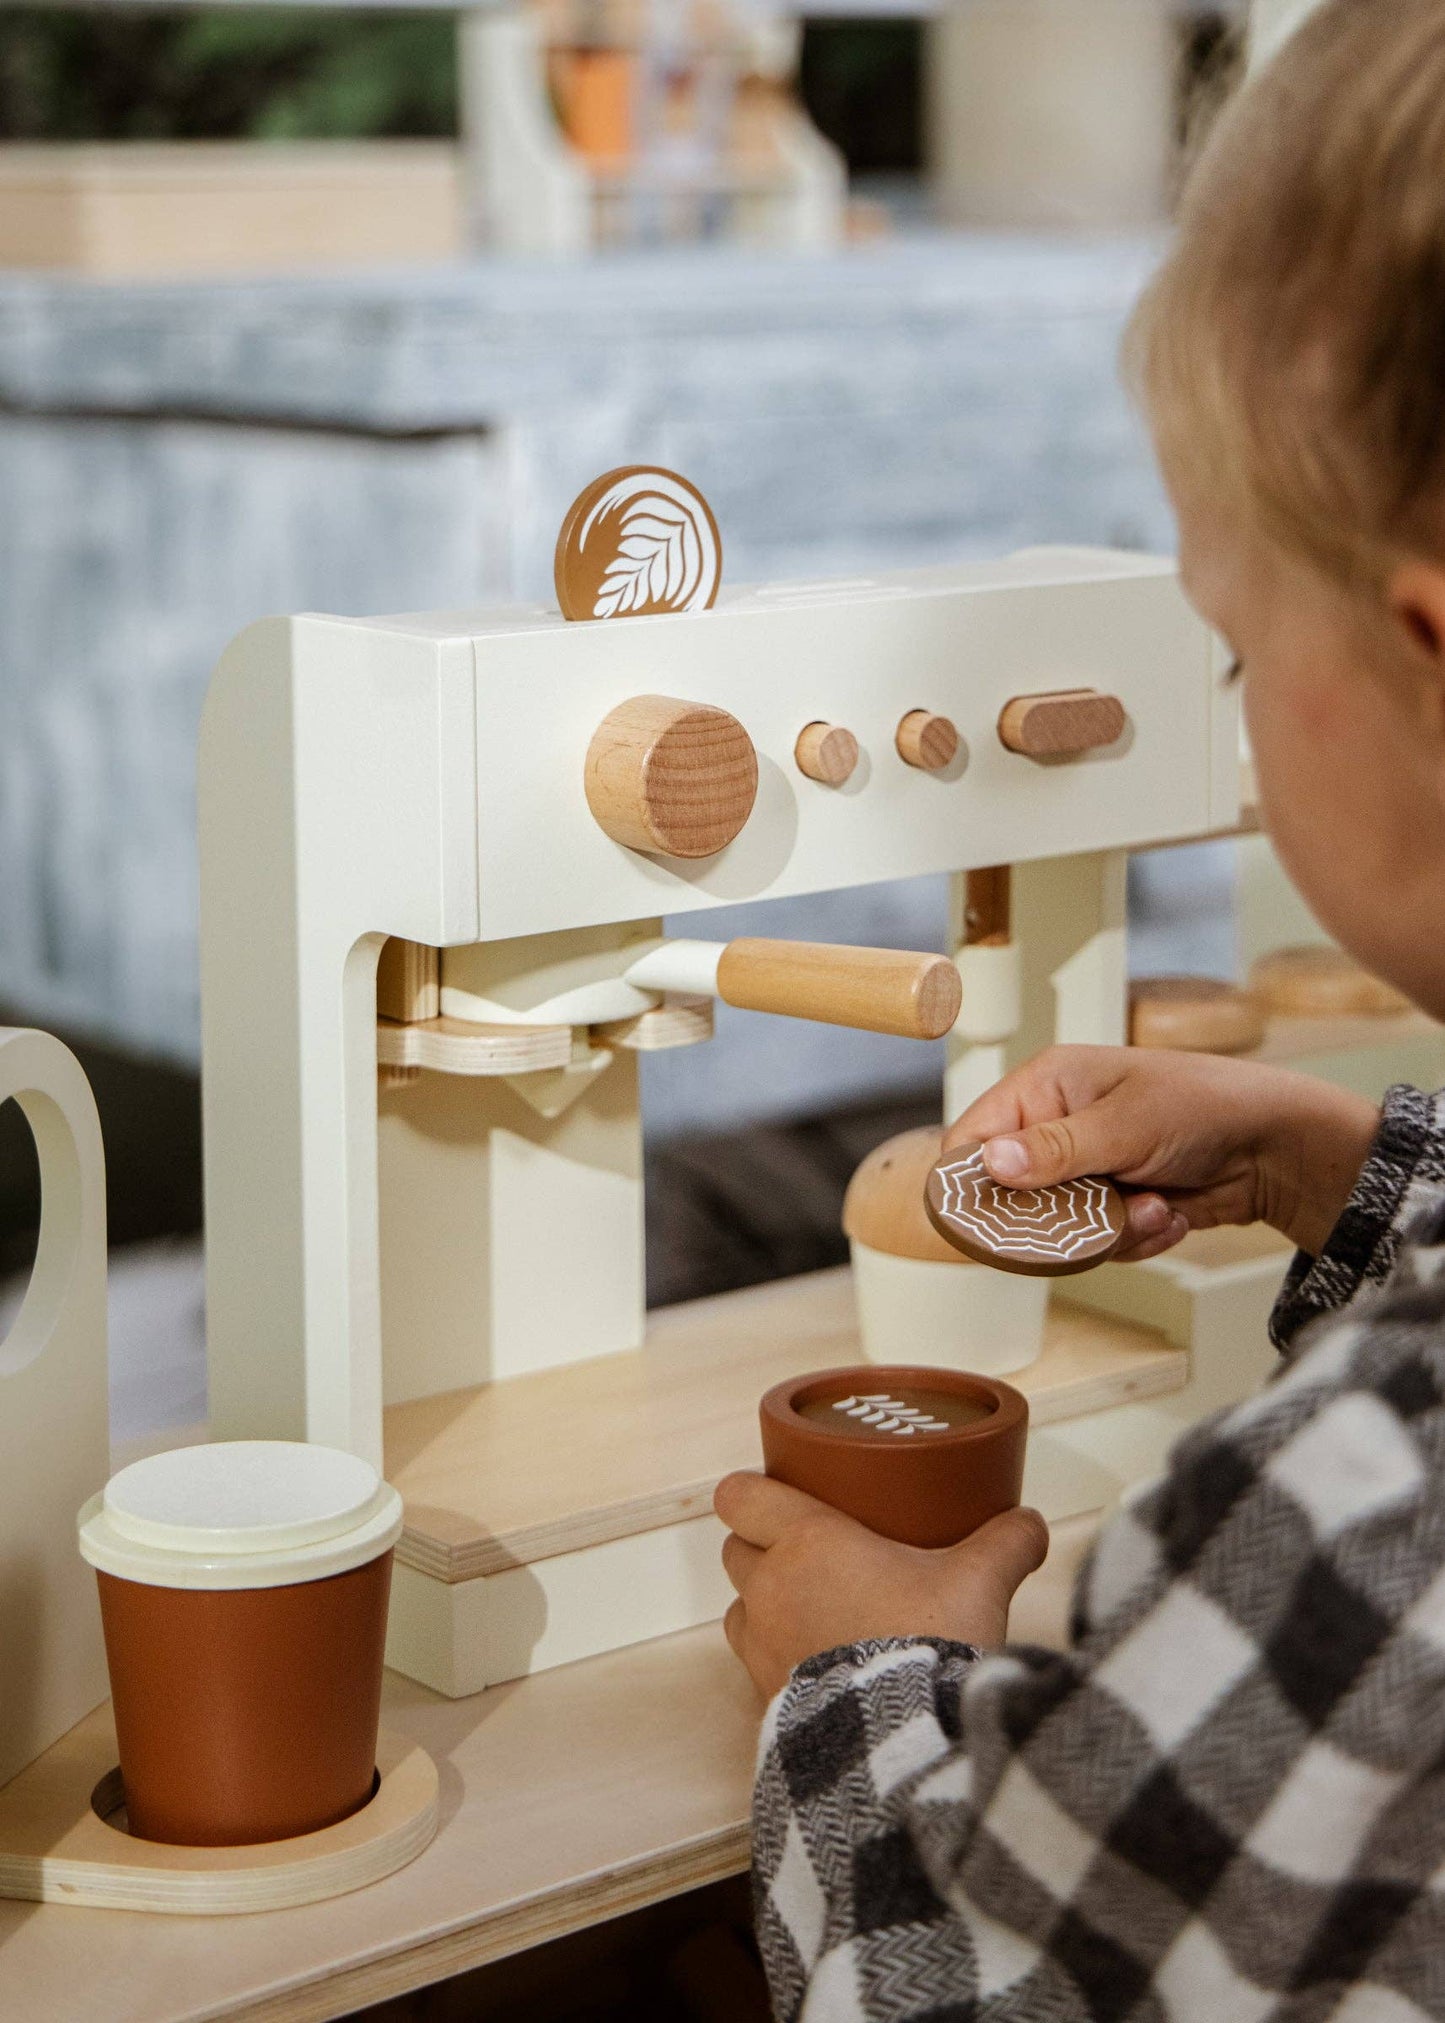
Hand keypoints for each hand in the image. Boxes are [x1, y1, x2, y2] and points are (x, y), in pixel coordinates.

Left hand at [715, 1471, 1048, 1701]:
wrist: (911, 1741)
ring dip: (766, 1604)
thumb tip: (1029, 1523)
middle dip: (764, 1545)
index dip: (751, 1491)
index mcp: (806, 1542)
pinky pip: (757, 1663)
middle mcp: (770, 1589)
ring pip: (740, 1608)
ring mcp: (762, 1647)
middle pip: (736, 1548)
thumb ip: (1006, 1543)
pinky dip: (780, 1657)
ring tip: (816, 1607)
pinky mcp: (768, 1697)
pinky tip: (825, 1663)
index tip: (779, 1494)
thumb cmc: (929, 1644)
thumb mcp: (980, 1582)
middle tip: (812, 1549)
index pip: (739, 1496)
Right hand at [947, 1045, 1379, 1260]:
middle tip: (1099, 1213)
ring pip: (1057, 1229)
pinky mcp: (1112, 1205)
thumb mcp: (1126, 1124)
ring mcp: (1085, 1170)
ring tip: (1156, 1205)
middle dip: (1059, 1216)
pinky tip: (1172, 1212)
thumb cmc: (1206, 1105)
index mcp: (1046, 1086)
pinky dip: (1135, 1236)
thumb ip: (1055, 1150)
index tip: (985, 1220)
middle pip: (1011, 1195)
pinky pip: (1096, 1243)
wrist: (1278, 1148)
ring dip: (1108, 1230)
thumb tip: (990, 1162)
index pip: (973, 1137)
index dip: (970, 1181)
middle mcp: (1056, 1127)